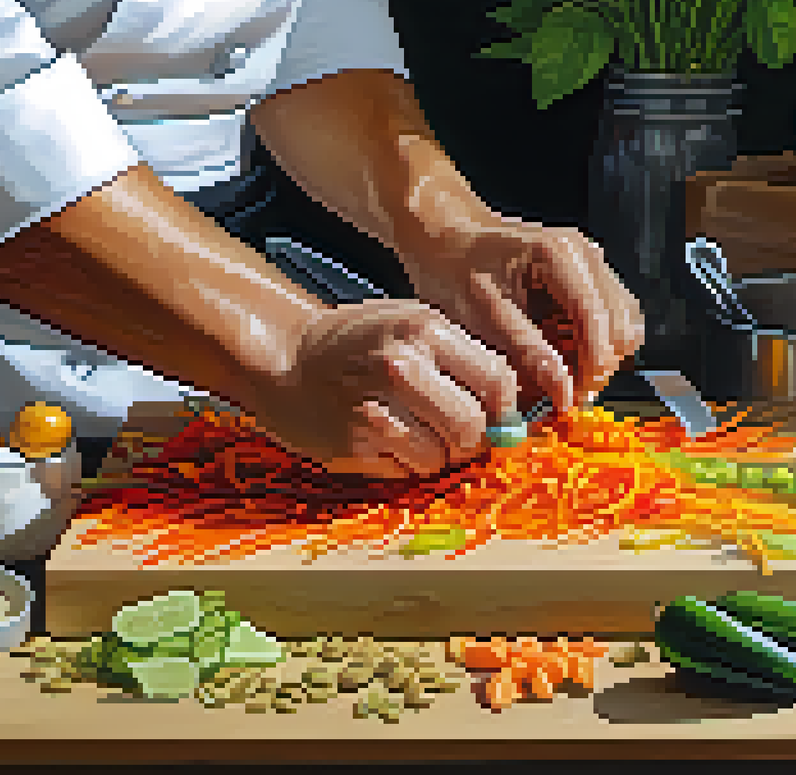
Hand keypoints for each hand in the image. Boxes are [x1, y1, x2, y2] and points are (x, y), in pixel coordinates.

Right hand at [245, 299, 520, 479]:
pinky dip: (403, 463)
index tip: (495, 416)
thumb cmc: (358, 344)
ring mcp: (374, 408)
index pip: (498, 381)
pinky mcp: (352, 445)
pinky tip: (383, 439)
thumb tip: (512, 414)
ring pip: (440, 458)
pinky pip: (405, 471)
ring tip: (412, 432)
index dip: (505, 408)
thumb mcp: (411, 325)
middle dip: (473, 440)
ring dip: (435, 455)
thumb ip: (462, 359)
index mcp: (425, 331)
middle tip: (457, 435)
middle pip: (472, 426)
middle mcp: (401, 367)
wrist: (284, 360)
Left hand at [397, 218, 644, 410]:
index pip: (601, 322)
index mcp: (560, 256)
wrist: (449, 241)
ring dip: (602, 356)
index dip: (592, 368)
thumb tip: (566, 392)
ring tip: (567, 376)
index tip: (571, 399)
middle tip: (569, 394)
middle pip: (624, 325)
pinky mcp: (589, 275)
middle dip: (600, 366)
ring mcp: (592, 262)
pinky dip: (595, 343)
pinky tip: (565, 355)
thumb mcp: (484, 318)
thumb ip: (529, 353)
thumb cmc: (456, 274)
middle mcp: (586, 254)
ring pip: (625, 322)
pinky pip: (610, 317)